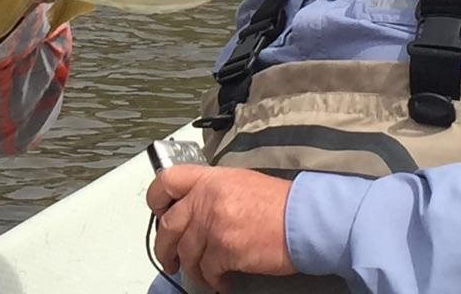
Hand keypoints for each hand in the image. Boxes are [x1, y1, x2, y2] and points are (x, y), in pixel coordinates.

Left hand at [146, 166, 294, 290]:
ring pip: (186, 252)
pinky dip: (212, 280)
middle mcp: (205, 198)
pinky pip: (207, 270)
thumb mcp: (238, 183)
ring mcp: (214, 224)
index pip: (165, 182)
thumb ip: (211, 192)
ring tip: (202, 276)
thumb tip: (193, 210)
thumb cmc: (278, 203)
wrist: (304, 218)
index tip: (159, 215)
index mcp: (208, 179)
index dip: (156, 200)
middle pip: (168, 225)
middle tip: (169, 260)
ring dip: (191, 269)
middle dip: (164, 248)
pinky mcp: (225, 249)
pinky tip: (222, 281)